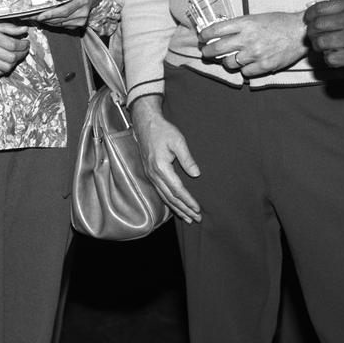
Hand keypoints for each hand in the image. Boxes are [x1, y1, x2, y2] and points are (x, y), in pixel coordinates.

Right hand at [0, 13, 29, 76]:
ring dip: (14, 62)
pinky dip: (4, 68)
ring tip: (16, 55)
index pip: (12, 45)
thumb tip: (24, 30)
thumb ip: (8, 27)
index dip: (23, 45)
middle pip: (11, 58)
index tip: (26, 42)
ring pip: (5, 67)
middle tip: (24, 49)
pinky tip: (5, 60)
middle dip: (21, 54)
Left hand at [24, 0, 101, 29]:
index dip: (51, 14)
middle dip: (44, 18)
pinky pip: (61, 25)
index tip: (39, 16)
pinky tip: (42, 18)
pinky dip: (51, 22)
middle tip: (29, 17)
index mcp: (82, 1)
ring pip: (60, 23)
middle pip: (60, 19)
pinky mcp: (77, 25)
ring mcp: (80, 21)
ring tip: (32, 18)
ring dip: (46, 21)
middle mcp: (82, 14)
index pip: (64, 10)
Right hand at [129, 96, 200, 222]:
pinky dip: (169, 202)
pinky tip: (175, 207)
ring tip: (188, 218)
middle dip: (184, 209)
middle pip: (171, 197)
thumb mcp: (178, 141)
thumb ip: (187, 159)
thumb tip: (196, 174)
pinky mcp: (150, 174)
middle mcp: (154, 174)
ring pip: (164, 197)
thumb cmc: (162, 130)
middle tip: (197, 219)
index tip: (198, 209)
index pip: (177, 190)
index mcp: (161, 167)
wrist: (145, 123)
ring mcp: (151, 175)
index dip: (188, 201)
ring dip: (177, 209)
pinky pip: (160, 192)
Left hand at [198, 12, 308, 77]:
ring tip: (229, 59)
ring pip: (229, 63)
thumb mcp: (256, 18)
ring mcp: (255, 53)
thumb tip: (219, 33)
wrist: (300, 32)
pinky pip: (244, 72)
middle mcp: (248, 38)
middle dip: (207, 52)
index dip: (204, 35)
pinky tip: (247, 64)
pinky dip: (244, 69)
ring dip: (226, 62)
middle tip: (206, 52)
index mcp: (245, 23)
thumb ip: (239, 26)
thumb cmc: (278, 22)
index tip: (202, 38)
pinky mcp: (264, 65)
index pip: (215, 30)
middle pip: (217, 48)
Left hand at [304, 0, 343, 68]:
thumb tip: (332, 12)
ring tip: (326, 48)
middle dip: (312, 33)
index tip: (309, 22)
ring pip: (321, 43)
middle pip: (316, 27)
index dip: (309, 16)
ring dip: (320, 47)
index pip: (318, 9)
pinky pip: (332, 58)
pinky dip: (330, 59)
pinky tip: (336, 58)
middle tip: (316, 38)